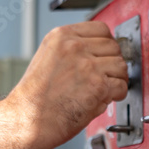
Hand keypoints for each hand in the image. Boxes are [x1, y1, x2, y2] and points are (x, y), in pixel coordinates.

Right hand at [8, 21, 127, 148]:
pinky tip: (105, 98)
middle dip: (112, 63)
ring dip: (117, 78)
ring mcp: (88, 65)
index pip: (101, 29)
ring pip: (121, 65)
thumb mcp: (46, 57)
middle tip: (105, 76)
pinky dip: (117, 94)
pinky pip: (121, 86)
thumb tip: (97, 53)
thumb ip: (71, 51)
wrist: (27, 119)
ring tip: (105, 88)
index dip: (106, 45)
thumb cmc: (33, 97)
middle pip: (113, 46)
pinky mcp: (98, 86)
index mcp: (62, 36)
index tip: (105, 55)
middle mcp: (75, 47)